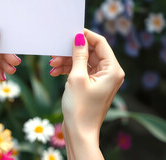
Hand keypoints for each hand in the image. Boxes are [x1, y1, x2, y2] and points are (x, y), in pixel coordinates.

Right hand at [49, 29, 123, 158]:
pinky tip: (55, 72)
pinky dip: (68, 70)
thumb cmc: (80, 108)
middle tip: (55, 52)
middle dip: (72, 51)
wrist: (79, 133)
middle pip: (91, 52)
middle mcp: (110, 73)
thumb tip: (79, 37)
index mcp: (113, 70)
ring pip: (83, 61)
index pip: (101, 43)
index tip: (70, 32)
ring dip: (67, 61)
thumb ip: (78, 55)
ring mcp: (101, 79)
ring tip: (52, 64)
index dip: (85, 36)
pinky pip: (81, 71)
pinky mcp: (92, 85)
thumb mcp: (77, 77)